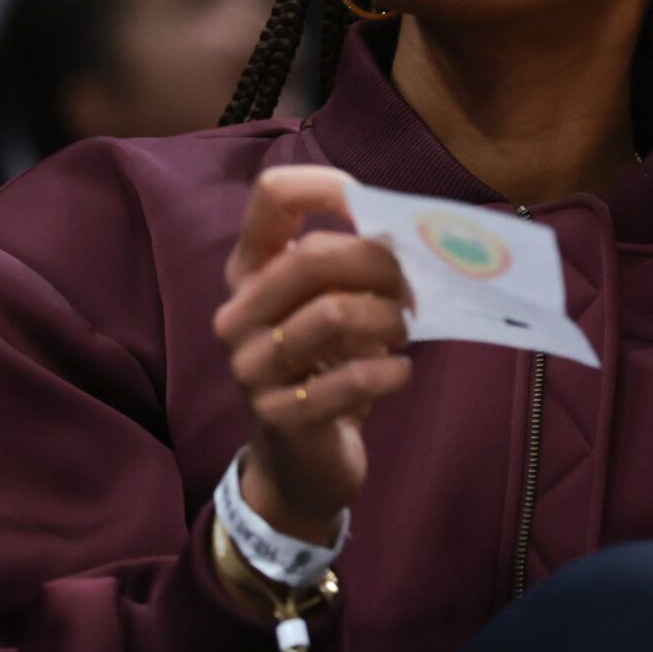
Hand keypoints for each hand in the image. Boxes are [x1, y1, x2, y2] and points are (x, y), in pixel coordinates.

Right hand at [213, 166, 413, 547]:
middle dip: (382, 266)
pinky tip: (399, 374)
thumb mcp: (334, 307)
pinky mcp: (279, 416)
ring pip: (336, 313)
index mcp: (250, 272)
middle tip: (414, 290)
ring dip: (390, 320)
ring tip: (403, 332)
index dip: (328, 185)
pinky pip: (353, 380)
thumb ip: (356, 265)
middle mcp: (239, 314)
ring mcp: (252, 367)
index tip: (372, 204)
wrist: (298, 466)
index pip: (271, 196)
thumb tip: (409, 227)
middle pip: (314, 256)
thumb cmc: (325, 369)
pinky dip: (392, 372)